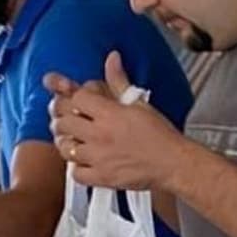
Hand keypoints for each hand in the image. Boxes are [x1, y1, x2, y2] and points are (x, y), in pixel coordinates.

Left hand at [46, 51, 182, 192]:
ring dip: (66, 142)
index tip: (77, 102)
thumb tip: (112, 60)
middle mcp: (100, 135)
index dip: (74, 97)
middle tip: (68, 119)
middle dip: (63, 119)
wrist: (173, 163)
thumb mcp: (139, 102)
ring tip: (74, 139)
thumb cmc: (160, 136)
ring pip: (65, 148)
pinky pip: (76, 174)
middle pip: (64, 122)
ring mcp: (99, 157)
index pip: (76, 98)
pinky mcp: (102, 177)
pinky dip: (76, 168)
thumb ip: (119, 80)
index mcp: (110, 113)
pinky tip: (84, 162)